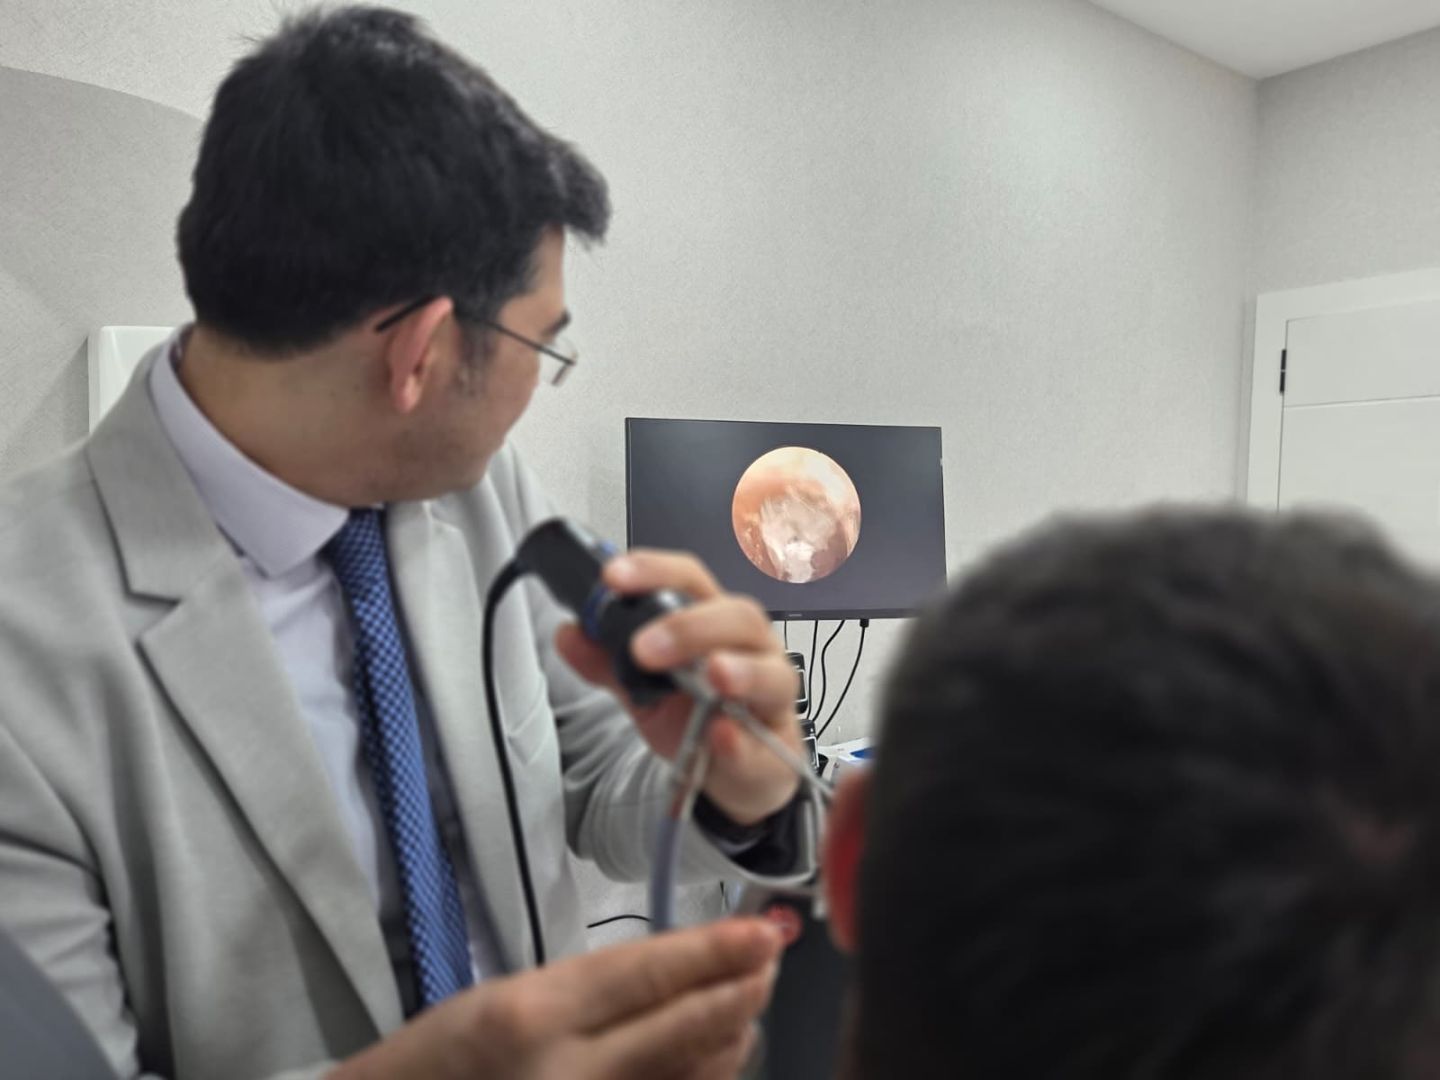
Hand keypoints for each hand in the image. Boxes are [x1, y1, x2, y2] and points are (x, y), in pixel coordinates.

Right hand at [331, 918, 782, 1079]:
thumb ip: (594, 993)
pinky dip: (701, 1079)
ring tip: (748, 1000)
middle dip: (738, 990)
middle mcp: (568, 1071)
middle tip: (773, 958)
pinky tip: (716, 1055)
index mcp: (536, 1014)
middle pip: (681, 1029)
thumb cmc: (440, 1061)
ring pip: (691, 1076)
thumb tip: (681, 973)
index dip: (712, 951)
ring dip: (729, 1038)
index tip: (763, 929)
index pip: (645, 974)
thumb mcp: (508, 1002)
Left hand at [555, 550, 803, 824]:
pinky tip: (722, 736)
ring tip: (714, 675)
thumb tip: (569, 634)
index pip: (690, 580)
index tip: (613, 577)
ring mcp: (772, 695)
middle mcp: (751, 648)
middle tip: (644, 648)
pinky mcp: (777, 747)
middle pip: (738, 616)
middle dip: (691, 627)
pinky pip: (764, 742)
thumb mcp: (643, 685)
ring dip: (741, 671)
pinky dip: (741, 740)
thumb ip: (607, 660)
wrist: (730, 771)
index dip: (655, 571)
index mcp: (713, 620)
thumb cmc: (697, 714)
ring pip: (772, 672)